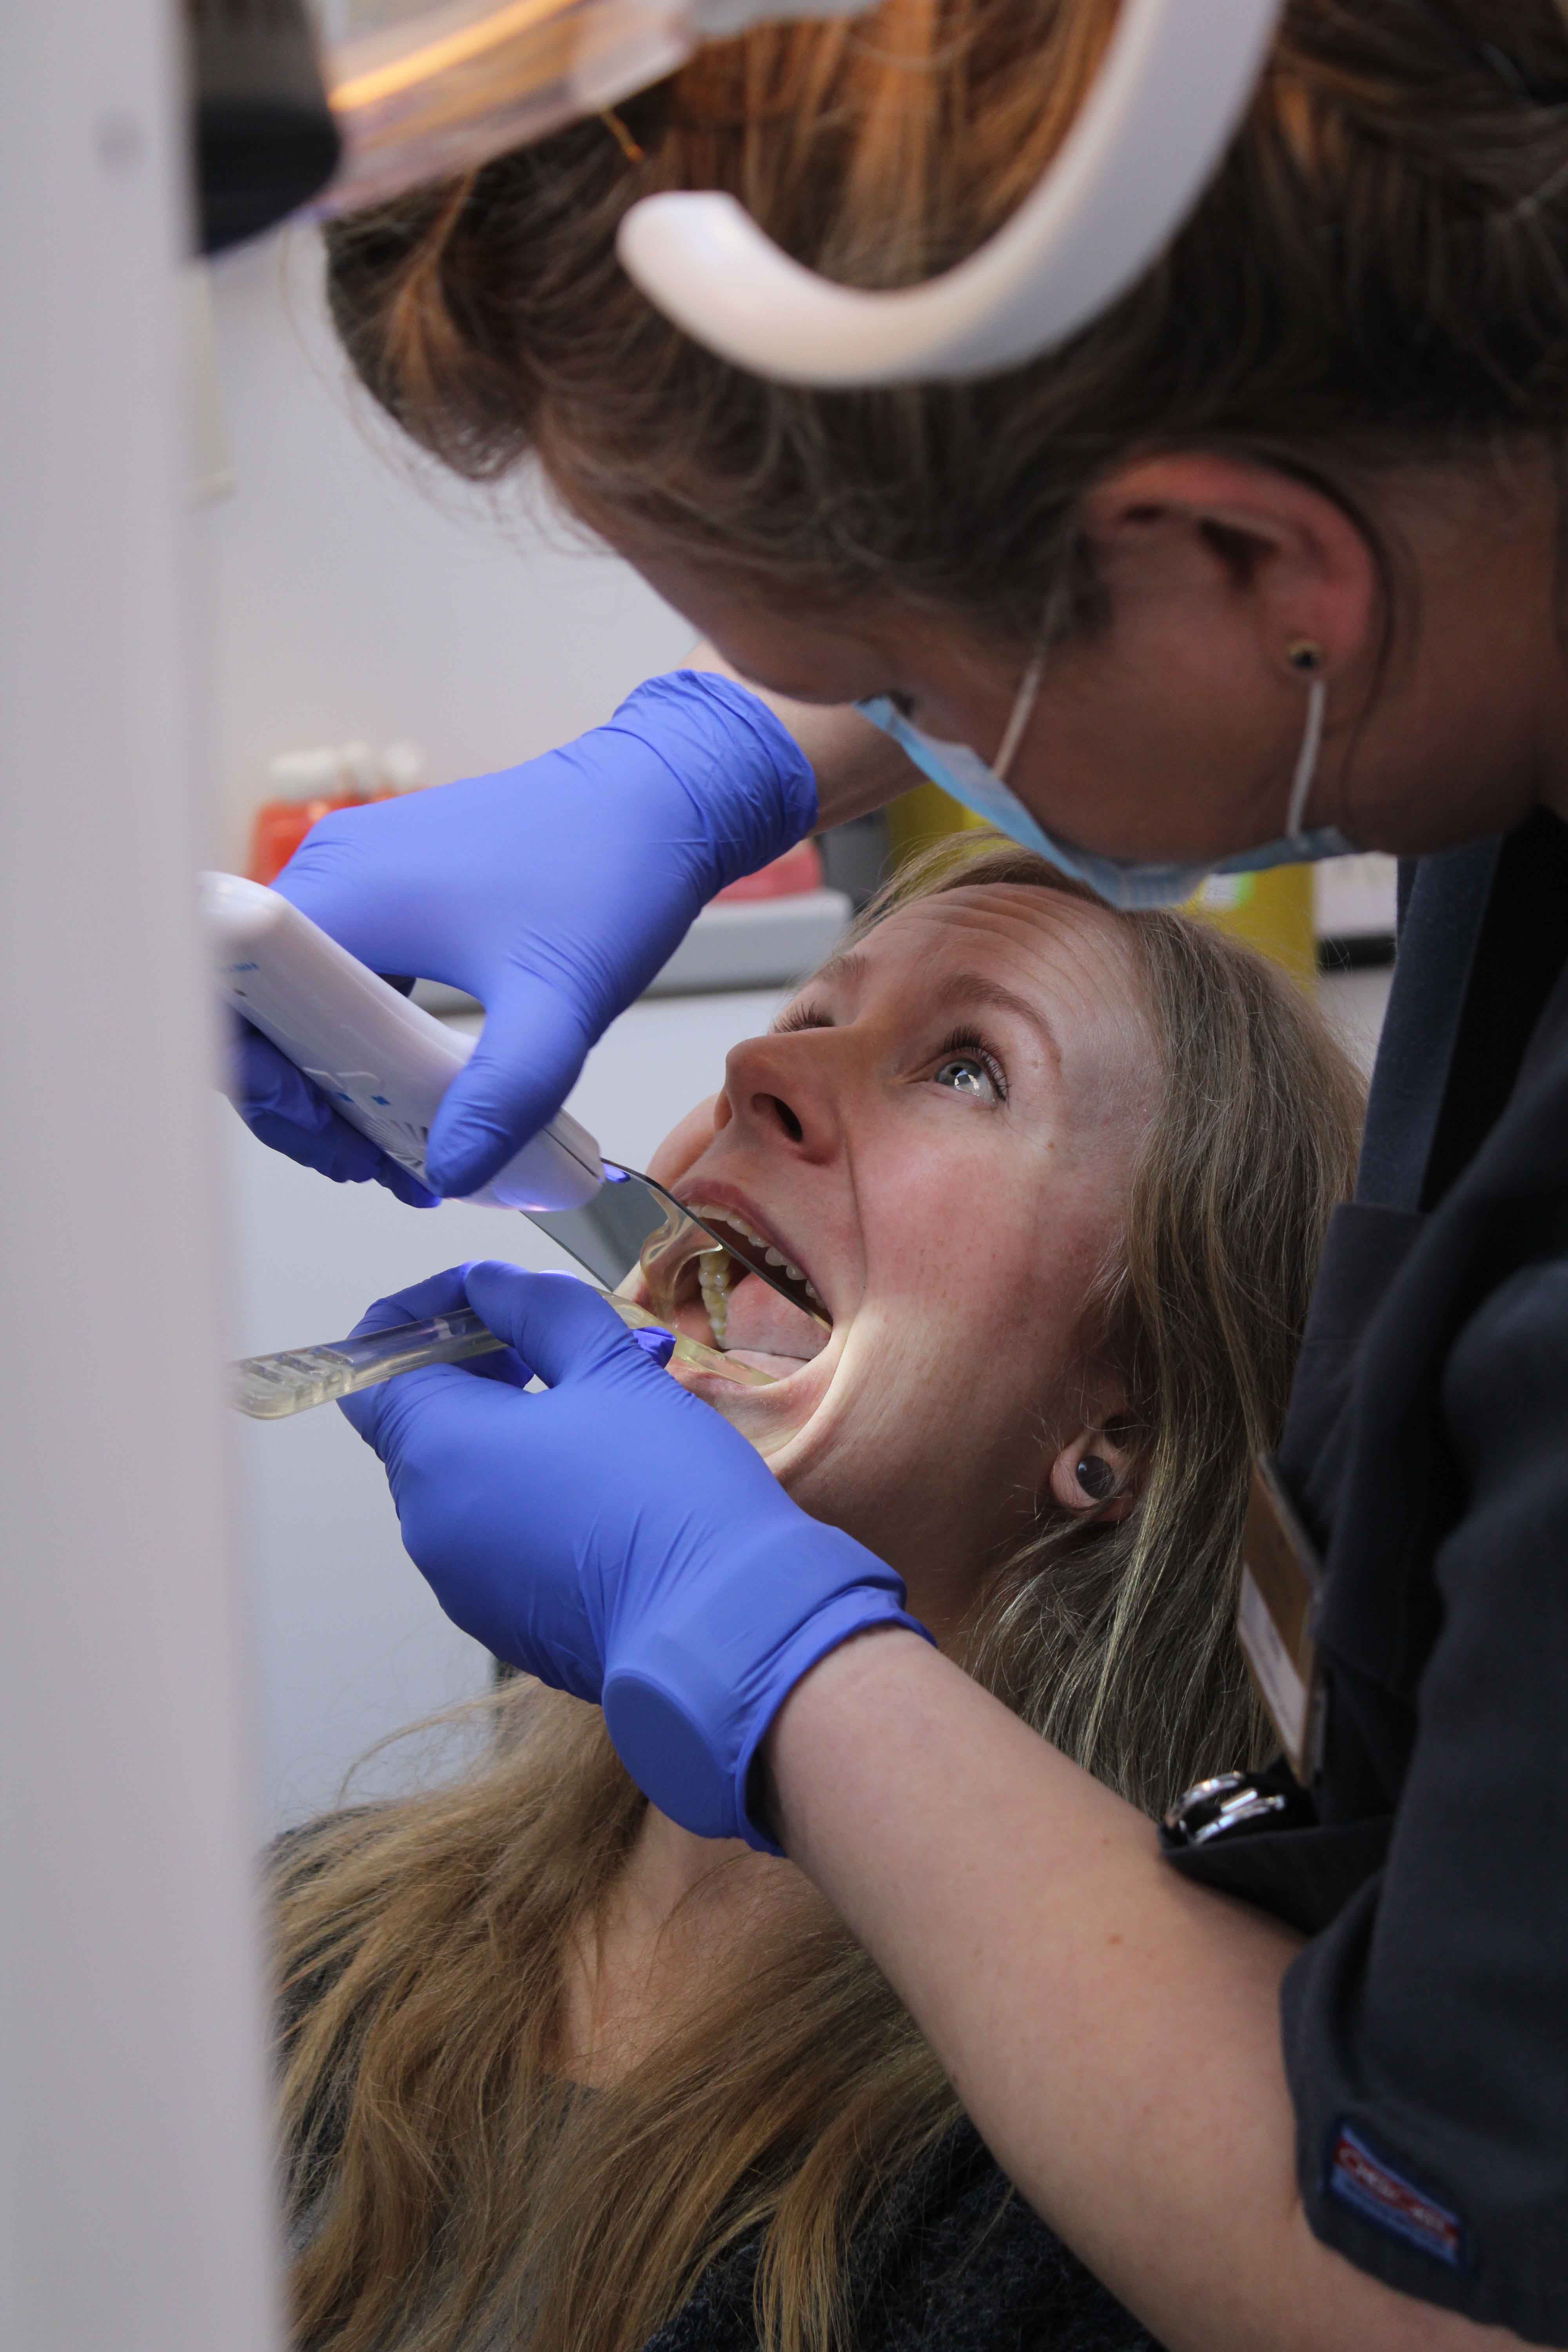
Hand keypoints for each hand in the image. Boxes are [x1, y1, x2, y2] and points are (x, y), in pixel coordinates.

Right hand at [235, 672, 814, 1197]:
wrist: (664, 800)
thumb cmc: (611, 872)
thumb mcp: (556, 1003)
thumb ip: (502, 1096)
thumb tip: (451, 1172)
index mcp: (342, 893)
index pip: (236, 1001)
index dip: (261, 1083)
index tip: (331, 1137)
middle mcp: (335, 879)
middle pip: (268, 1014)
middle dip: (309, 1104)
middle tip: (373, 1164)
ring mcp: (366, 883)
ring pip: (312, 1004)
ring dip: (342, 1083)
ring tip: (402, 1149)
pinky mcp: (403, 894)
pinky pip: (356, 983)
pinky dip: (375, 1045)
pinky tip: (425, 1096)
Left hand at [340, 1262, 924, 1844]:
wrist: (721, 1628)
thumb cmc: (663, 1486)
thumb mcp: (609, 1368)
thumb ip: (538, 1308)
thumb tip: (490, 1284)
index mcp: (436, 1451)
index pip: (370, 1368)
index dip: (419, 1318)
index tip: (489, 1300)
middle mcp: (426, 1522)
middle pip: (417, 1423)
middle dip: (474, 1371)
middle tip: (550, 1349)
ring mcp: (458, 1581)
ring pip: (460, 1480)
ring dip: (505, 1433)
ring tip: (593, 1414)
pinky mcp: (500, 1620)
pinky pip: (492, 1537)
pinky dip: (524, 1495)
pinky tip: (598, 1486)